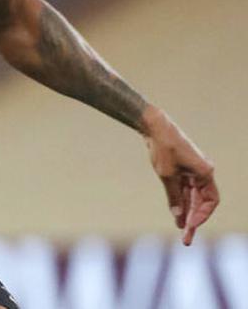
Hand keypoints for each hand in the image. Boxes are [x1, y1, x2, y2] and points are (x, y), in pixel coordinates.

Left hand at [142, 106, 217, 244]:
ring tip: (182, 231)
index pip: (211, 200)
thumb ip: (174, 196)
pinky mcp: (182, 170)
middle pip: (201, 201)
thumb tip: (179, 216)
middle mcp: (202, 172)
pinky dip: (181, 201)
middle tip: (186, 238)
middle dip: (194, 219)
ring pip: (192, 197)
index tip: (190, 225)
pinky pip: (184, 190)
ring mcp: (192, 171)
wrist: (153, 127)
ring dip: (187, 212)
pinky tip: (177, 215)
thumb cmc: (163, 148)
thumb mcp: (167, 175)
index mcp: (205, 172)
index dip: (202, 215)